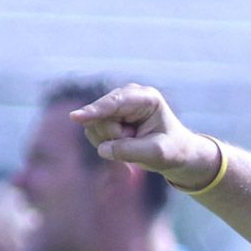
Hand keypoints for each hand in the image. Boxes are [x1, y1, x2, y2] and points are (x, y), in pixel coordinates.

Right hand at [69, 84, 219, 190]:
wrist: (175, 152)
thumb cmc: (171, 150)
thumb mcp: (156, 153)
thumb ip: (130, 151)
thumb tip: (102, 149)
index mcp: (146, 98)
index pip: (115, 103)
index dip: (95, 111)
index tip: (75, 117)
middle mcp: (128, 96)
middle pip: (101, 116)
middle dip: (114, 136)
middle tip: (136, 141)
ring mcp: (116, 105)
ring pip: (94, 125)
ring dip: (111, 141)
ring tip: (133, 142)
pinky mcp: (107, 116)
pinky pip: (93, 131)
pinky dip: (107, 143)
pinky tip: (124, 143)